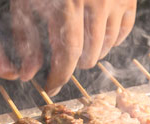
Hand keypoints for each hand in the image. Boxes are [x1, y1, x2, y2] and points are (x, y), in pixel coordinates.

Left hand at [10, 0, 136, 95]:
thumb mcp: (25, 4)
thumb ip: (25, 39)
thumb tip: (27, 75)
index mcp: (67, 5)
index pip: (67, 55)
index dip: (58, 77)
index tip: (50, 88)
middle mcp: (95, 3)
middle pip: (89, 56)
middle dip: (71, 64)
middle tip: (61, 58)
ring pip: (106, 47)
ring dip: (90, 53)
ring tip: (77, 45)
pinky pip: (124, 31)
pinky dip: (109, 40)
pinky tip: (96, 35)